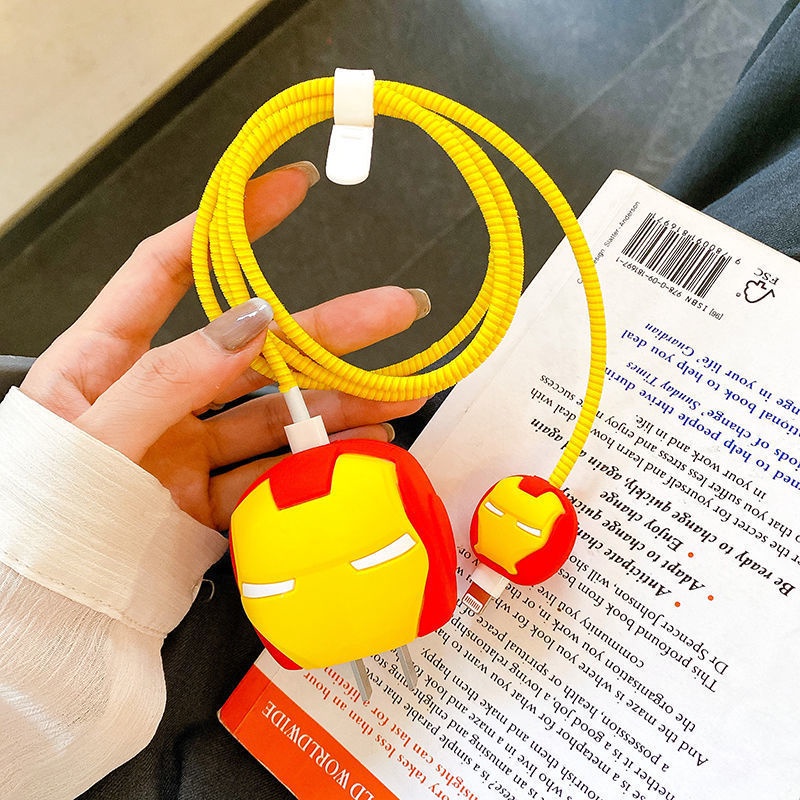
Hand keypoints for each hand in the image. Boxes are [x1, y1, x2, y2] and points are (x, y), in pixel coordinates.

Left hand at [21, 163, 425, 529]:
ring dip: (337, 405)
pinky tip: (360, 452)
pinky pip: (269, 478)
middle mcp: (151, 398)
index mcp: (100, 361)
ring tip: (396, 395)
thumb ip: (168, 378)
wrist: (30, 616)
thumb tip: (252, 321)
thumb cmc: (32, 516)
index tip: (287, 190)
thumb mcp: (90, 437)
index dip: (230, 225)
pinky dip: (316, 466)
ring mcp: (181, 453)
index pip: (168, 269)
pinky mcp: (203, 504)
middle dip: (327, 328)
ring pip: (272, 416)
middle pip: (250, 348)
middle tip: (394, 311)